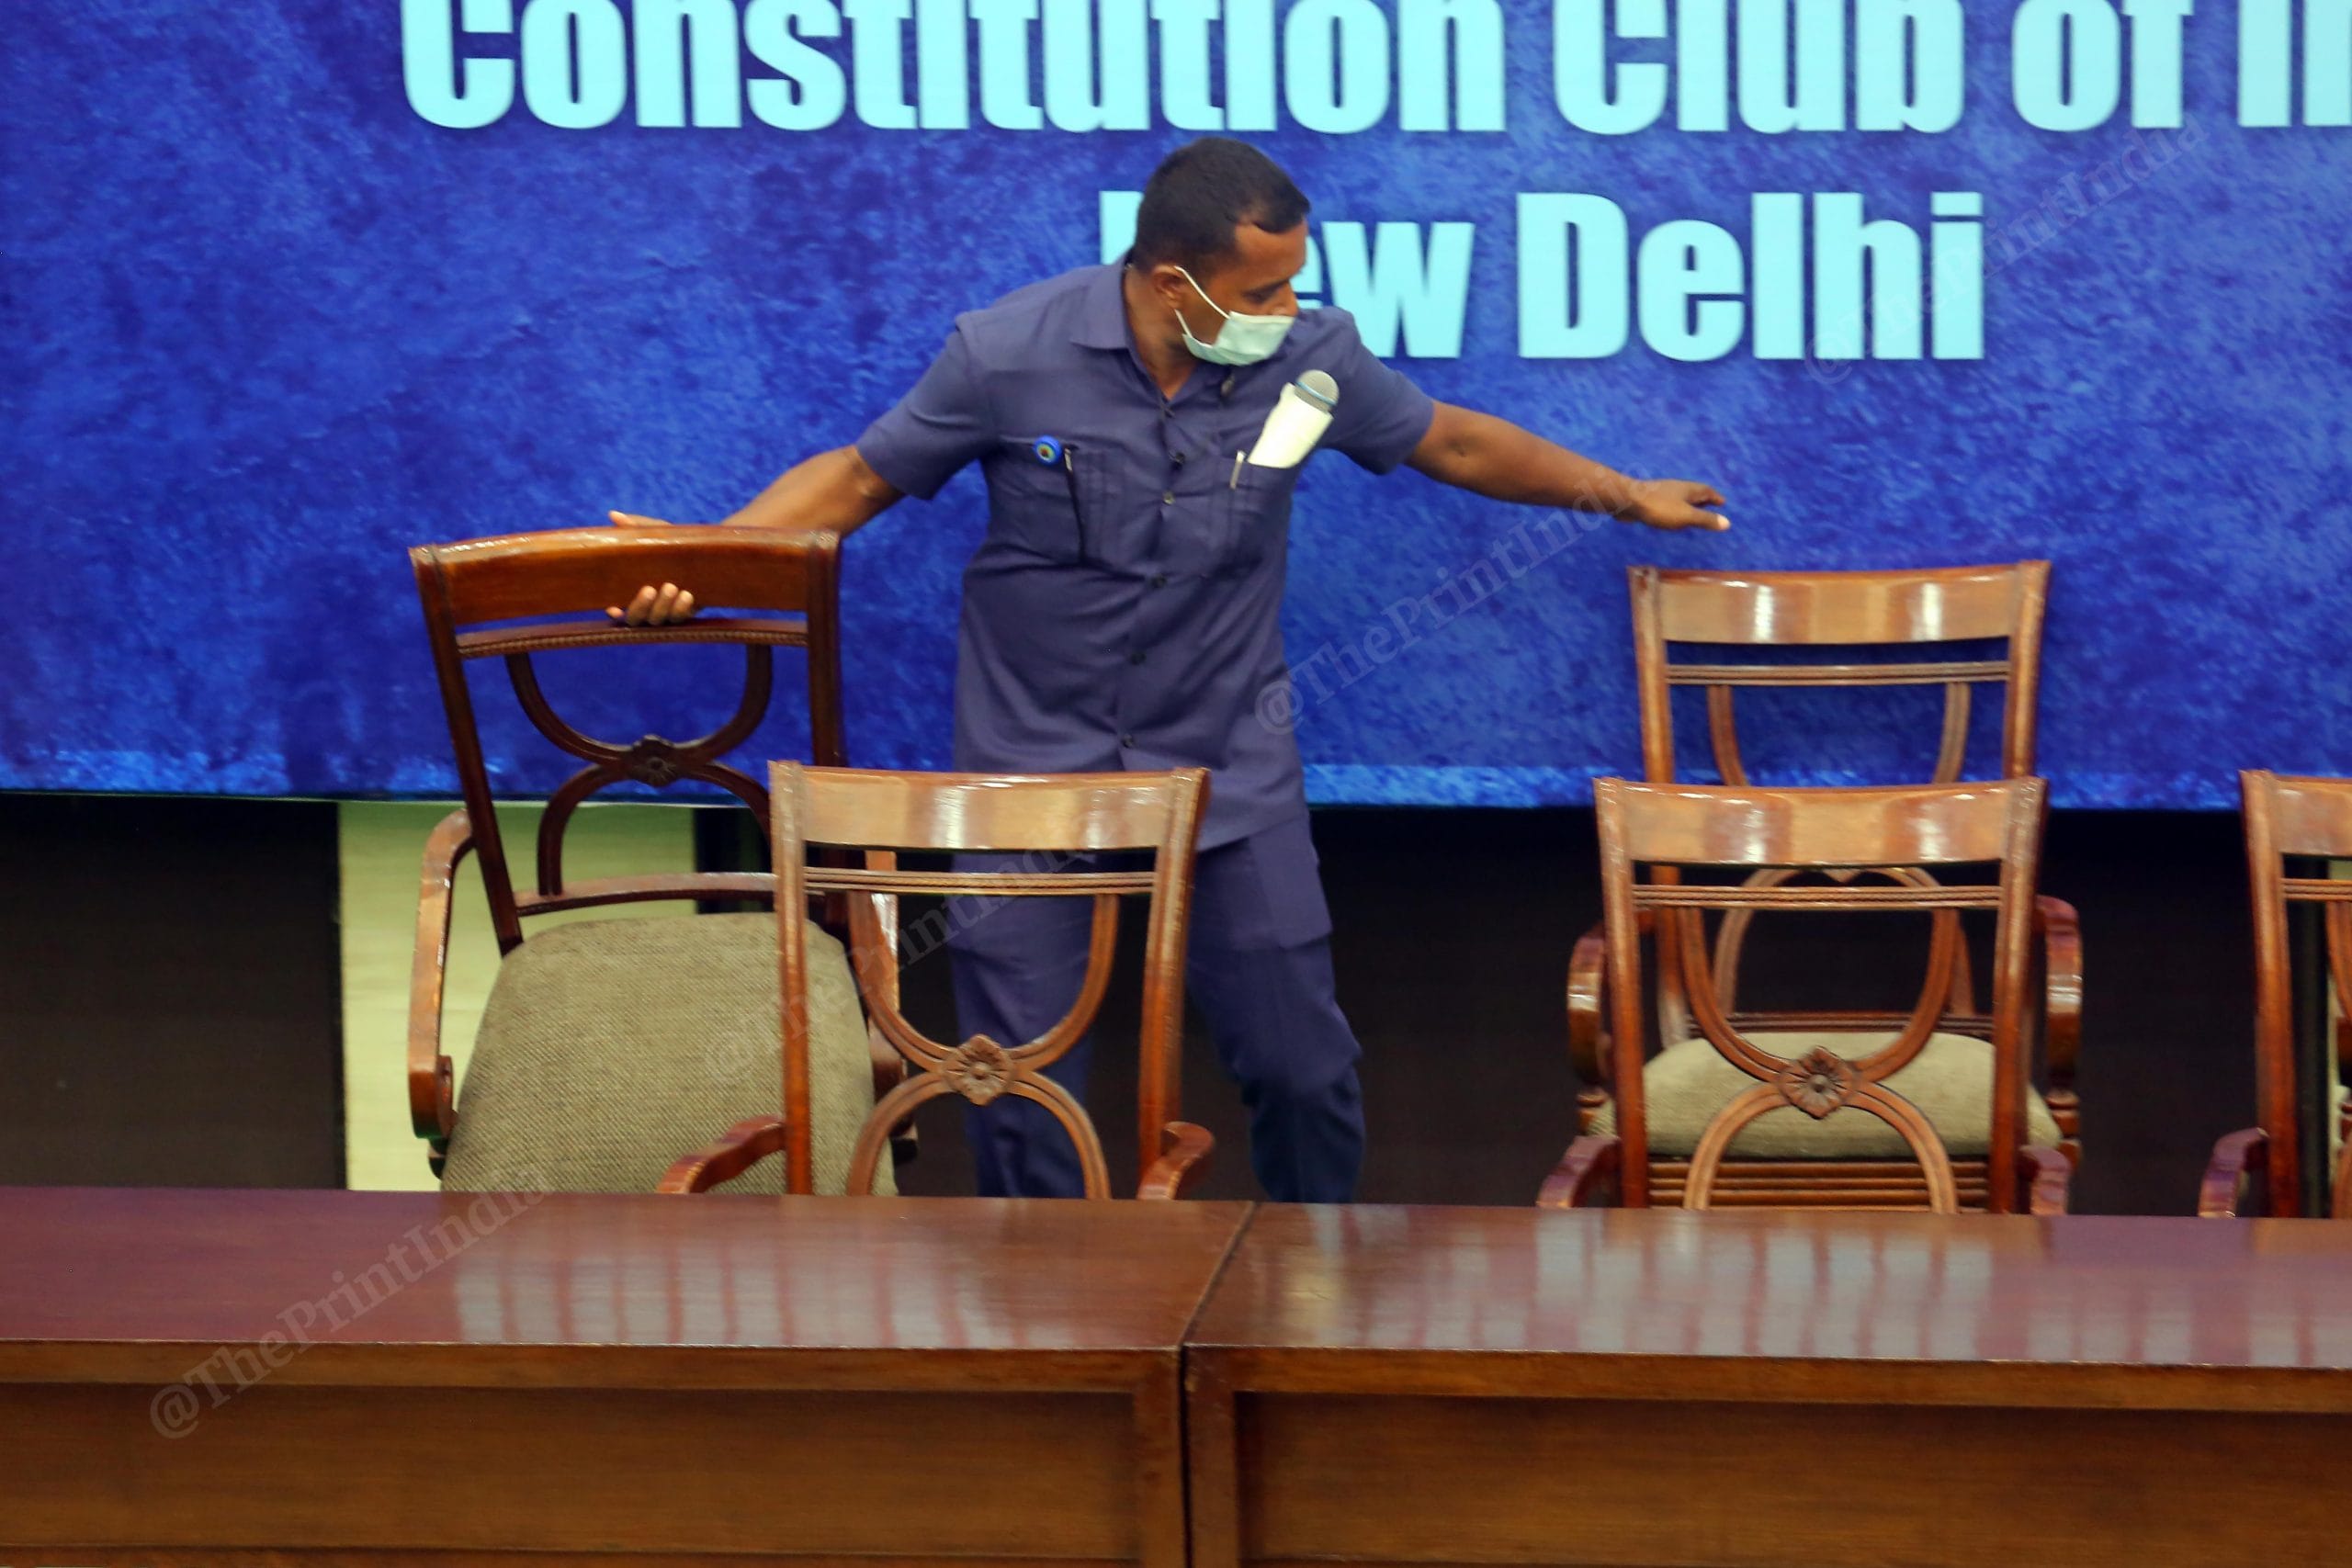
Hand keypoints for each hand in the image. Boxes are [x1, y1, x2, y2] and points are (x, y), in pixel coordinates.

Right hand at [605, 510, 698, 625]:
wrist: (707, 549)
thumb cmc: (673, 543)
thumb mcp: (657, 533)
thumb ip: (636, 527)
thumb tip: (613, 515)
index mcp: (632, 589)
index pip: (617, 610)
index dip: (614, 613)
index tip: (614, 608)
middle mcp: (647, 606)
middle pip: (636, 619)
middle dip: (641, 607)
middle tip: (650, 589)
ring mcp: (667, 612)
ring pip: (659, 620)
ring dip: (663, 607)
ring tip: (671, 586)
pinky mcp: (686, 613)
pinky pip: (681, 618)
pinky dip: (682, 609)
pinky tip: (687, 595)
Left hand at [1616, 480, 1729, 532]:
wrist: (1627, 500)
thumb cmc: (1659, 508)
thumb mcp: (1686, 516)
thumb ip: (1705, 519)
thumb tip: (1727, 523)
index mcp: (1688, 489)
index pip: (1707, 491)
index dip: (1715, 497)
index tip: (1723, 502)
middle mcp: (1677, 487)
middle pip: (1694, 492)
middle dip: (1704, 499)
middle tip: (1711, 505)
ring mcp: (1662, 492)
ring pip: (1680, 497)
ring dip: (1688, 503)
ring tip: (1693, 512)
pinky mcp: (1650, 499)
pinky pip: (1668, 503)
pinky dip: (1675, 509)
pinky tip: (1670, 516)